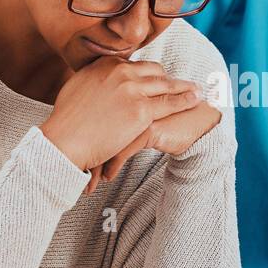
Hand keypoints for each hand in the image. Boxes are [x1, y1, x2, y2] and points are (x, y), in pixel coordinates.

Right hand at [40, 57, 203, 176]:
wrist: (64, 139)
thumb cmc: (67, 121)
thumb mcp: (78, 87)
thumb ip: (95, 79)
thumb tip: (100, 79)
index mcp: (106, 64)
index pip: (136, 64)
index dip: (149, 73)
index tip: (158, 77)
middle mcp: (121, 71)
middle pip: (154, 71)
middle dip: (168, 78)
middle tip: (181, 85)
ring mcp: (133, 89)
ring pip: (166, 85)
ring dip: (184, 87)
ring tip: (197, 90)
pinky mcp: (141, 110)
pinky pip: (170, 103)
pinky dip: (185, 100)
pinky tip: (196, 99)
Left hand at [82, 100, 222, 193]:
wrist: (196, 121)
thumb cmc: (165, 118)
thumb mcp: (136, 113)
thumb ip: (116, 113)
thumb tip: (89, 128)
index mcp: (120, 88)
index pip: (91, 113)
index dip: (78, 134)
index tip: (71, 154)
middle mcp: (126, 96)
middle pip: (95, 126)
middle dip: (84, 152)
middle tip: (76, 169)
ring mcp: (136, 111)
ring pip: (107, 140)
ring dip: (97, 163)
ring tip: (91, 179)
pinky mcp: (148, 128)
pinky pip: (123, 151)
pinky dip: (113, 166)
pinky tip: (108, 177)